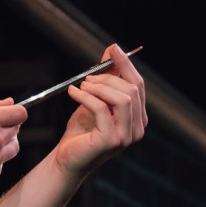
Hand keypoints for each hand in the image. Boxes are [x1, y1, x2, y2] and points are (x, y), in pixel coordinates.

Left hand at [54, 44, 146, 176]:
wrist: (67, 158)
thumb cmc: (82, 131)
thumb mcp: (95, 99)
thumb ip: (106, 78)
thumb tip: (112, 51)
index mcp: (137, 117)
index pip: (138, 85)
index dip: (126, 65)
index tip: (113, 48)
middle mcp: (137, 128)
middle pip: (132, 90)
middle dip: (108, 78)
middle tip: (86, 78)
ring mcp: (126, 136)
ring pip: (122, 98)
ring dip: (99, 87)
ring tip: (81, 86)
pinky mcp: (111, 141)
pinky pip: (102, 109)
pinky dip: (85, 96)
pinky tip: (73, 93)